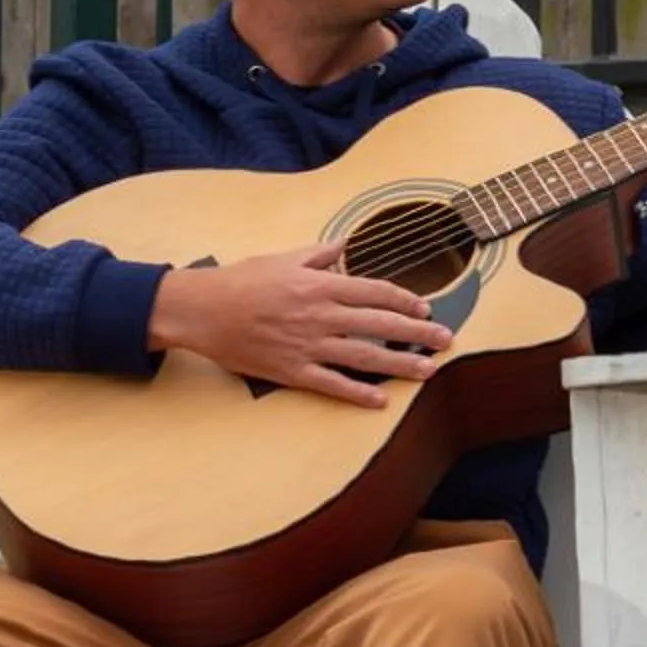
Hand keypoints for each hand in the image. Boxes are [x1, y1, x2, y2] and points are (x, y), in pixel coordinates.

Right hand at [149, 242, 452, 406]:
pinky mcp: (292, 371)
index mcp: (320, 284)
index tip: (426, 308)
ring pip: (364, 357)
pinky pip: (332, 385)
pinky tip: (380, 401)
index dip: (406, 300)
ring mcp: (308, 345)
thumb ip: (320, 253)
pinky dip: (357, 394)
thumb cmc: (241, 280)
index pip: (376, 292)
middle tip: (445, 340)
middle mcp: (320, 315)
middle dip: (418, 333)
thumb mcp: (282, 257)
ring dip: (400, 365)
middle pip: (380, 324)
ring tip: (427, 371)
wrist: (202, 310)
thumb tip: (346, 245)